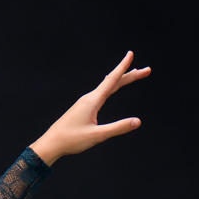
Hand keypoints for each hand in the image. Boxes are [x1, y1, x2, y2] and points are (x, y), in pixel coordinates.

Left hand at [28, 52, 150, 163]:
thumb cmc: (71, 140)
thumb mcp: (97, 136)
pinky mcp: (83, 108)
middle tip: (147, 70)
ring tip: (133, 74)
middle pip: (113, 82)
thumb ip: (117, 128)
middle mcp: (89, 98)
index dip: (123, 67)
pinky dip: (111, 87)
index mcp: (92, 101)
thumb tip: (137, 121)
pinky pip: (101, 92)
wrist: (51, 144)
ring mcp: (85, 102)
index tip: (130, 54)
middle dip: (130, 75)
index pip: (112, 80)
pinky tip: (111, 87)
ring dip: (122, 80)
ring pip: (107, 87)